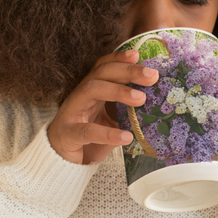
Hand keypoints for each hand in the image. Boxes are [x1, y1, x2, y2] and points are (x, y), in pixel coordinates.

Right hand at [47, 50, 157, 164]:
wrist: (62, 162)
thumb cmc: (88, 140)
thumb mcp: (110, 123)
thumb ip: (125, 114)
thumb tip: (155, 109)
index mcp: (91, 91)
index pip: (103, 67)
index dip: (119, 58)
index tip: (138, 55)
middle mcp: (80, 96)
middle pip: (101, 73)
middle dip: (127, 71)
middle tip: (152, 76)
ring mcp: (72, 113)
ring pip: (91, 90)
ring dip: (118, 91)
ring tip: (141, 99)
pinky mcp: (68, 134)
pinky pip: (87, 131)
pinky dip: (107, 134)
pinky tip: (126, 137)